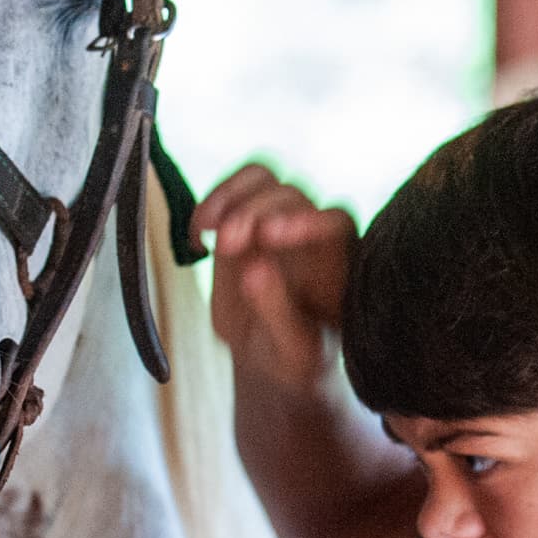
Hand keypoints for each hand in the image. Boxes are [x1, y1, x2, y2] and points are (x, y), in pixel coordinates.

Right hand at [192, 164, 352, 393]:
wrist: (273, 354)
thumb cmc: (295, 357)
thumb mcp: (292, 353)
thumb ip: (278, 312)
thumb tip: (254, 267)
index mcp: (339, 264)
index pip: (335, 221)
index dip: (305, 220)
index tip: (269, 235)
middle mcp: (313, 233)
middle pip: (291, 195)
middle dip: (254, 213)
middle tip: (226, 243)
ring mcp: (278, 221)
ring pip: (262, 179)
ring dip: (230, 196)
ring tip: (204, 227)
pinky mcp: (245, 220)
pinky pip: (232, 192)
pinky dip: (210, 203)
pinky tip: (197, 235)